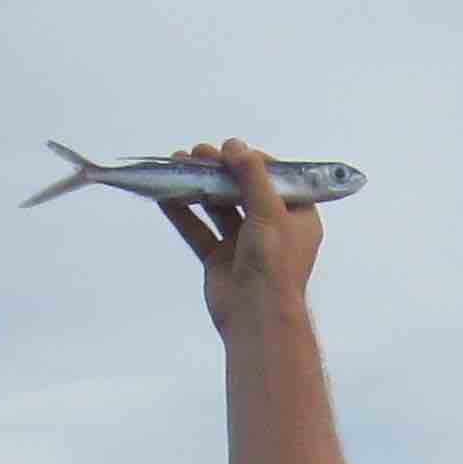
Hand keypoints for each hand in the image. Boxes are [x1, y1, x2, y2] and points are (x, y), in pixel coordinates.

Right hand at [157, 138, 324, 335]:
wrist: (256, 316)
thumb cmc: (274, 263)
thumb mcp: (269, 212)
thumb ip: (252, 176)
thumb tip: (235, 147)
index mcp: (296, 217)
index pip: (275, 179)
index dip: (253, 161)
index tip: (231, 149)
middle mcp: (271, 229)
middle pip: (243, 190)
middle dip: (220, 170)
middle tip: (199, 152)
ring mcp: (243, 244)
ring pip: (219, 208)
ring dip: (200, 186)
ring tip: (180, 163)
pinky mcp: (219, 259)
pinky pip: (199, 230)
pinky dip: (183, 213)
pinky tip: (165, 195)